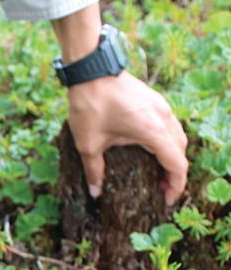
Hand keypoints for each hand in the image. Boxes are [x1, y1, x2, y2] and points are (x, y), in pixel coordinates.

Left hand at [67, 71, 187, 204]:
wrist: (90, 70)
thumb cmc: (90, 104)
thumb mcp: (88, 143)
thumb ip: (94, 170)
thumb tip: (94, 192)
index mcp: (153, 131)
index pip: (177, 164)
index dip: (175, 185)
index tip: (165, 199)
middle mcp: (163, 118)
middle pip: (180, 151)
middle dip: (173, 173)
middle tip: (159, 189)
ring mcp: (160, 106)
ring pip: (177, 136)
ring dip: (171, 156)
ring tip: (156, 171)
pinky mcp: (153, 99)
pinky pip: (168, 124)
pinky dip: (166, 140)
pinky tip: (149, 148)